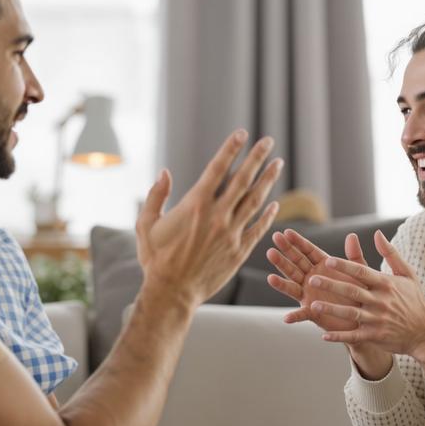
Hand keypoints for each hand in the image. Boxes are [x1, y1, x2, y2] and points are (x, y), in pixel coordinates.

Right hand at [136, 130, 282, 306]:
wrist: (172, 292)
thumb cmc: (155, 259)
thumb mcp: (146, 225)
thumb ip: (155, 196)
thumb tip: (165, 172)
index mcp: (195, 205)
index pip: (217, 168)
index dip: (230, 149)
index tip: (241, 133)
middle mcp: (217, 215)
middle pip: (242, 180)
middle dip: (256, 158)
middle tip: (268, 141)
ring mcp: (231, 233)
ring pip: (255, 201)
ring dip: (267, 180)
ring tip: (277, 164)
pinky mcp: (239, 251)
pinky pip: (258, 228)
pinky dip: (267, 215)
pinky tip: (274, 204)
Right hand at [266, 229, 366, 332]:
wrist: (363, 316)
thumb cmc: (360, 291)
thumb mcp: (359, 272)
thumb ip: (354, 255)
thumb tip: (352, 235)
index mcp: (323, 266)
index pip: (308, 251)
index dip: (298, 242)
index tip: (286, 232)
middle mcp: (312, 278)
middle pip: (296, 264)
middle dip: (285, 253)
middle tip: (273, 241)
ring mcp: (309, 295)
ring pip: (292, 286)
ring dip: (281, 282)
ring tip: (269, 278)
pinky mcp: (313, 313)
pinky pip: (302, 314)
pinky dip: (294, 317)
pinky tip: (286, 318)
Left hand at [309, 231, 424, 378]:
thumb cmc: (413, 300)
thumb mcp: (407, 274)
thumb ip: (391, 253)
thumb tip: (378, 233)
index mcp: (386, 284)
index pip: (362, 272)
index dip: (344, 266)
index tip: (327, 260)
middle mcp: (380, 301)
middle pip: (353, 291)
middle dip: (332, 285)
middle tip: (312, 279)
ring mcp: (377, 319)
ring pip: (351, 313)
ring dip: (331, 310)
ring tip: (313, 305)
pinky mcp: (376, 335)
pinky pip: (355, 336)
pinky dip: (340, 336)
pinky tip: (324, 335)